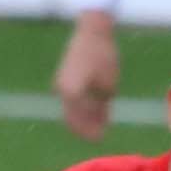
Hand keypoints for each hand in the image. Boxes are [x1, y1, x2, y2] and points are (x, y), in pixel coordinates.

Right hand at [53, 11, 120, 142]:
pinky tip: (96, 107)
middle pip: (71, 117)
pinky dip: (82, 105)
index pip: (78, 120)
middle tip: (98, 137)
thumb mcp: (108, 84)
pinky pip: (72, 97)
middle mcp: (62, 90)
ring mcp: (61, 84)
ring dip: (83, 117)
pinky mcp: (65, 77)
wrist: (92, 31)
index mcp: (72, 93)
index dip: (89, 131)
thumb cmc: (103, 57)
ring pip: (71, 108)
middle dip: (84, 128)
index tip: (100, 138)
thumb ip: (101, 106)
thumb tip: (99, 122)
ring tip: (98, 124)